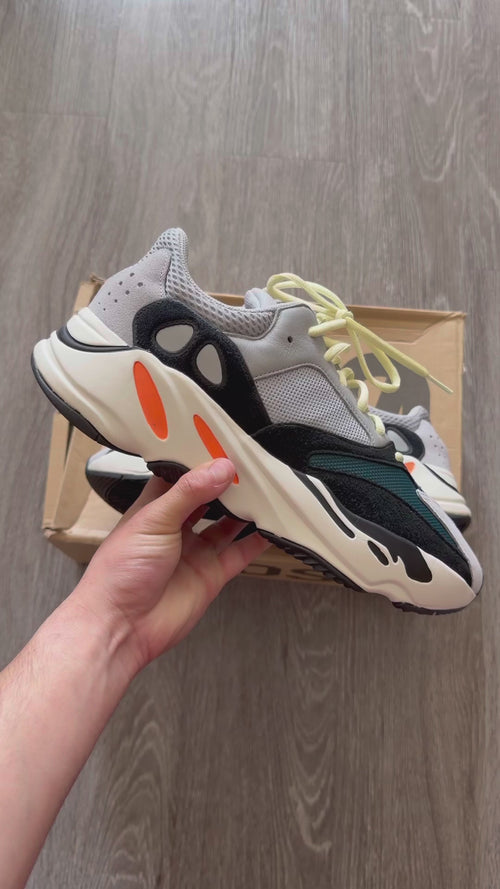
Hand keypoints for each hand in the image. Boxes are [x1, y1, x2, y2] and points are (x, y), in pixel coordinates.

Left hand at [74, 458, 268, 674]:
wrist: (121, 625)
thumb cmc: (119, 572)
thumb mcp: (153, 520)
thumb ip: (189, 492)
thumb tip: (221, 468)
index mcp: (155, 507)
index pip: (182, 475)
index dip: (202, 460)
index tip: (226, 444)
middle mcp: (176, 527)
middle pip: (209, 497)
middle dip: (229, 483)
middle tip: (254, 465)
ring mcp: (195, 551)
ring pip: (228, 524)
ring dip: (246, 510)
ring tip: (268, 490)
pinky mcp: (211, 575)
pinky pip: (240, 553)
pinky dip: (257, 542)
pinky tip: (273, 528)